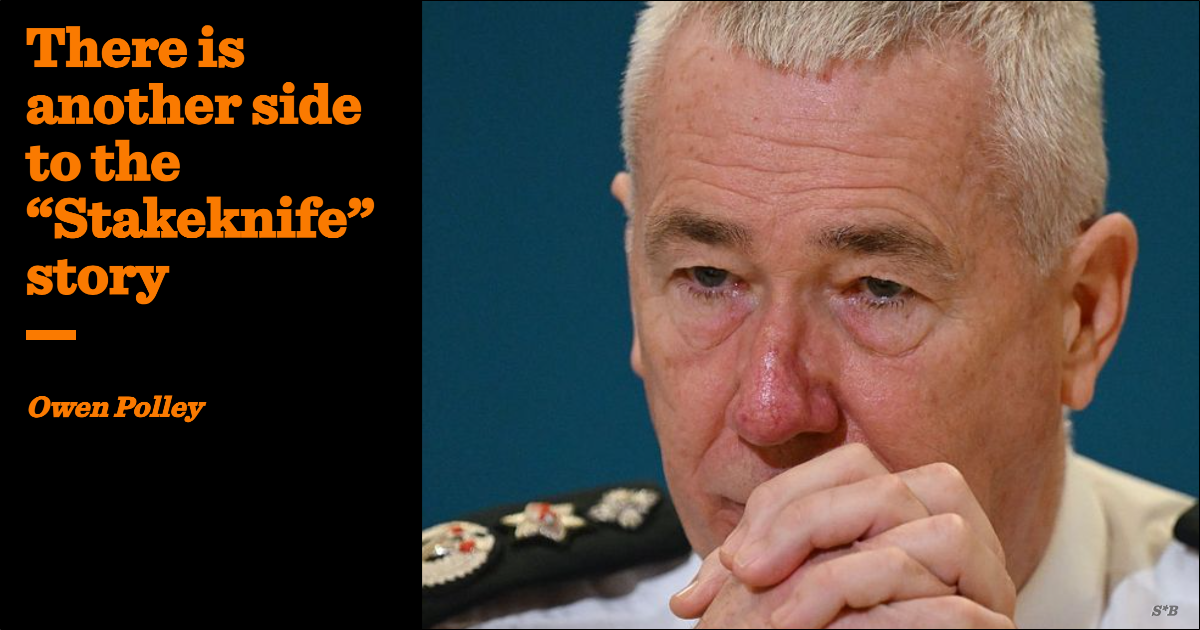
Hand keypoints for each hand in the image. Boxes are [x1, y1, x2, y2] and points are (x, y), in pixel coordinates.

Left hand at [672, 443, 1015, 627]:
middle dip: (804, 520)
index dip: (784, 501)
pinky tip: (819, 627)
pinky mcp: (990, 625)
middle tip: (749, 572)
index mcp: (907, 517)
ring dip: (842, 567)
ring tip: (782, 613)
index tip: (737, 560)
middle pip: (886, 483)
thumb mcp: (789, 606)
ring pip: (934, 528)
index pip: (851, 466)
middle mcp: (953, 538)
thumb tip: (686, 597)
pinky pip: (951, 600)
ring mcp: (984, 583)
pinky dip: (873, 602)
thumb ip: (758, 584)